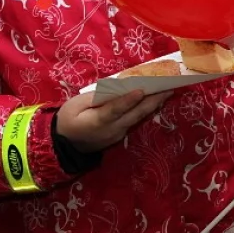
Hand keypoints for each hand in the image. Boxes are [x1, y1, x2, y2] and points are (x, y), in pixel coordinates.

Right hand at [56, 90, 171, 152]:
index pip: (115, 110)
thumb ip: (93, 97)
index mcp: (97, 122)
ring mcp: (118, 134)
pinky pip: (135, 120)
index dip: (128, 100)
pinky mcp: (121, 134)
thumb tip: (114, 87)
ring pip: (138, 118)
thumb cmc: (67, 120)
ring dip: (153, 104)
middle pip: (135, 114)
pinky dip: (145, 109)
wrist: (65, 145)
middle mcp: (112, 129)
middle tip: (168, 87)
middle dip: (152, 100)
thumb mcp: (74, 105)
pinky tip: (154, 100)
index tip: (141, 91)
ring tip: (167, 91)